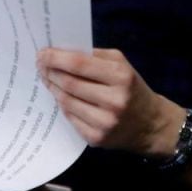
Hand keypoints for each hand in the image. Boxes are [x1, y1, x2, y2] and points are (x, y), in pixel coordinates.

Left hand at [37, 47, 183, 157]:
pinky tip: (60, 96)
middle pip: (69, 84)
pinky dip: (62, 105)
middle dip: (50, 72)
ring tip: (47, 78)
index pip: (79, 64)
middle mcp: (114, 101)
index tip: (42, 52)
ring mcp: (105, 123)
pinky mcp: (96, 138)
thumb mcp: (122, 65)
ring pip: (66, 101)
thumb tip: (61, 51)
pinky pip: (70, 118)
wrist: (151, 124)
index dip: (56, 58)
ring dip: (53, 88)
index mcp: (121, 77)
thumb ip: (94, 56)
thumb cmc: (132, 88)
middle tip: (40, 65)